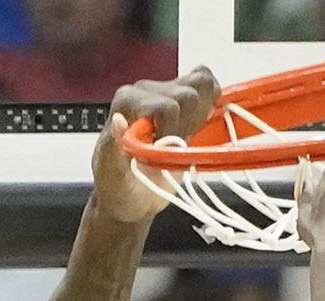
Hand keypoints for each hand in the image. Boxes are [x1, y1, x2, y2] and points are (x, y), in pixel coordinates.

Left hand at [94, 68, 221, 223]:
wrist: (129, 193)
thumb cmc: (120, 185)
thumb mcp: (112, 173)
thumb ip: (114, 147)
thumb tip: (120, 121)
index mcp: (127, 102)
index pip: (167, 107)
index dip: (173, 134)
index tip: (164, 153)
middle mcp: (146, 90)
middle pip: (189, 94)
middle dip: (188, 125)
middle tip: (174, 148)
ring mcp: (166, 91)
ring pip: (202, 82)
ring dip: (201, 114)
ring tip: (187, 135)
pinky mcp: (182, 97)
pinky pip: (207, 84)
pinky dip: (212, 103)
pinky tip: (199, 125)